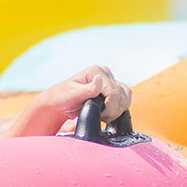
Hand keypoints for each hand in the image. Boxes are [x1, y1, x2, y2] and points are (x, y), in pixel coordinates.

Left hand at [8, 65, 130, 136]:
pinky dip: (120, 108)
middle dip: (112, 110)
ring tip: (103, 114)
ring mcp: (110, 80)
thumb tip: (99, 80)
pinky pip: (126, 98)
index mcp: (96, 71)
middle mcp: (105, 73)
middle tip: (100, 116)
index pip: (114, 92)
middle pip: (121, 96)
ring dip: (117, 110)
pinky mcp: (114, 88)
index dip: (110, 108)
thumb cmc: (63, 98)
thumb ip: (87, 89)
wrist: (61, 102)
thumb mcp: (72, 95)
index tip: (100, 115)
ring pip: (126, 97)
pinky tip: (108, 112)